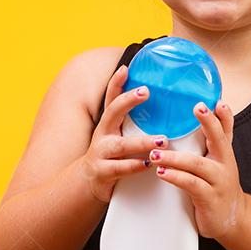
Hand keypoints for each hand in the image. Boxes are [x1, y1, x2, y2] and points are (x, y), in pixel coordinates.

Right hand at [80, 64, 167, 203]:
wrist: (88, 180)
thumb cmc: (110, 153)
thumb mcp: (116, 133)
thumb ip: (130, 119)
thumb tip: (153, 98)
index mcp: (108, 122)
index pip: (111, 98)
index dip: (116, 82)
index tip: (126, 68)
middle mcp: (103, 134)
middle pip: (112, 112)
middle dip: (128, 101)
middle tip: (145, 91)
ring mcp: (101, 153)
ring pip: (122, 146)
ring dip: (143, 142)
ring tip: (162, 140)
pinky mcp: (104, 172)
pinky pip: (121, 168)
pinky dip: (135, 166)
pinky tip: (149, 164)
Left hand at [150, 100, 246, 240]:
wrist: (231, 219)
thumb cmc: (218, 186)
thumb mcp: (219, 162)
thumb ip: (211, 141)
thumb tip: (204, 114)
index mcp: (225, 153)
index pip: (226, 129)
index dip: (223, 115)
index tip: (216, 101)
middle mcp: (225, 164)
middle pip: (219, 140)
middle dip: (209, 123)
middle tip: (197, 108)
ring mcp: (219, 182)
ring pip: (197, 164)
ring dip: (175, 157)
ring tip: (156, 153)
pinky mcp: (209, 199)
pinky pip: (191, 185)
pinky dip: (176, 177)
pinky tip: (162, 173)